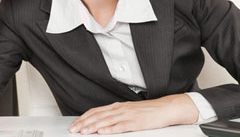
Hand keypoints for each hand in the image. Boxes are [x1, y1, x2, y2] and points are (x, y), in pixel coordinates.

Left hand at [68, 94, 198, 134]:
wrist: (165, 108)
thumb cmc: (149, 111)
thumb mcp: (129, 111)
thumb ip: (116, 115)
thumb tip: (102, 121)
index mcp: (118, 107)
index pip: (96, 111)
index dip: (84, 118)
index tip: (75, 124)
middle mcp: (121, 109)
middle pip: (98, 116)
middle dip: (84, 123)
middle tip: (73, 129)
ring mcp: (128, 116)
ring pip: (107, 121)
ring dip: (93, 127)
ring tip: (83, 131)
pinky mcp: (136, 123)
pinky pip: (121, 126)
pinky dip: (111, 129)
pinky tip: (103, 132)